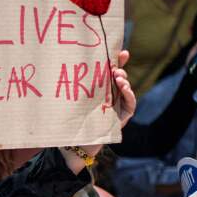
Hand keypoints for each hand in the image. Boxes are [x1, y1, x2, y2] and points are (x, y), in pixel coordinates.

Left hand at [73, 51, 136, 167]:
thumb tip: (66, 66)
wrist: (78, 143)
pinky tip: (125, 88)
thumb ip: (76, 89)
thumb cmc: (73, 121)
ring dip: (125, 81)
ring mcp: (119, 105)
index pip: (112, 72)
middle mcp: (112, 95)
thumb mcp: (74, 102)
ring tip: (118, 77)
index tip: (122, 52)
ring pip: (126, 88)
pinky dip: (130, 94)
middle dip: (121, 70)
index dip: (118, 61)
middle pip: (120, 78)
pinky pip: (131, 102)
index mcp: (101, 90)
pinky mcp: (124, 115)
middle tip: (115, 68)